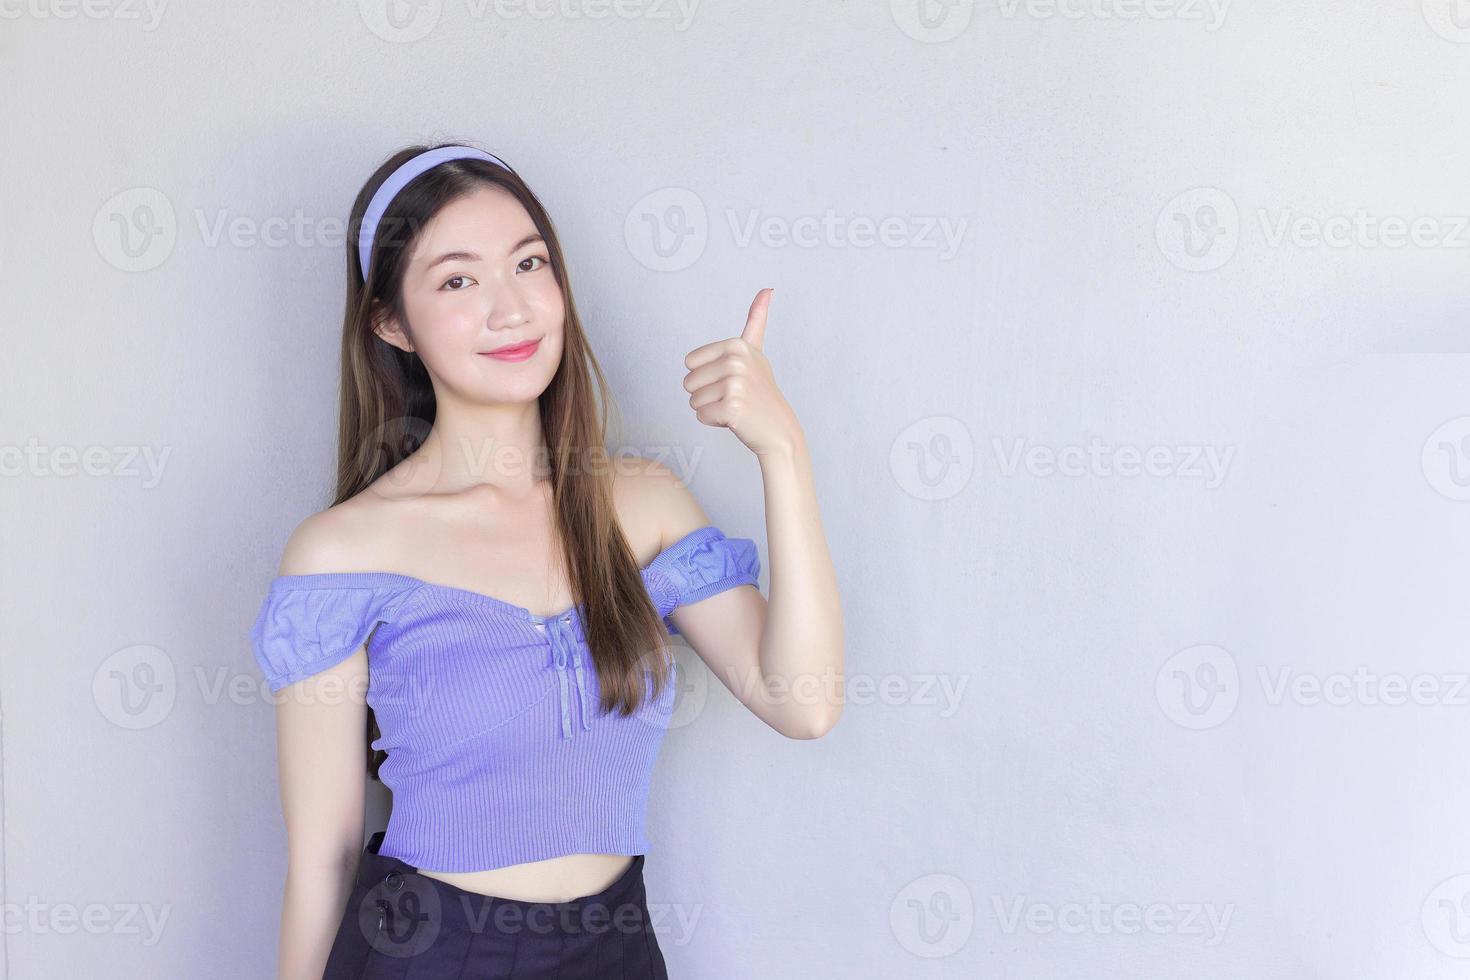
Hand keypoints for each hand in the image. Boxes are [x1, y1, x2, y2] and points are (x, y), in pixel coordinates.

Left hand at [682, 287, 802, 456]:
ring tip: (735, 407)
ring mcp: (735, 384)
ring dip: (710, 409)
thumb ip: (756, 320)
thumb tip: (768, 289)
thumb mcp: (756, 352)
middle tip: (734, 397)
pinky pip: (701, 416)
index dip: (706, 376)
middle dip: (707, 394)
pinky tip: (736, 419)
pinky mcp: (732, 407)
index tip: (731, 380)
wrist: (779, 429)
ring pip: (693, 400)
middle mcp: (736, 361)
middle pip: (688, 382)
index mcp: (736, 345)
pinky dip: (714, 422)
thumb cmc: (761, 391)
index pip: (690, 363)